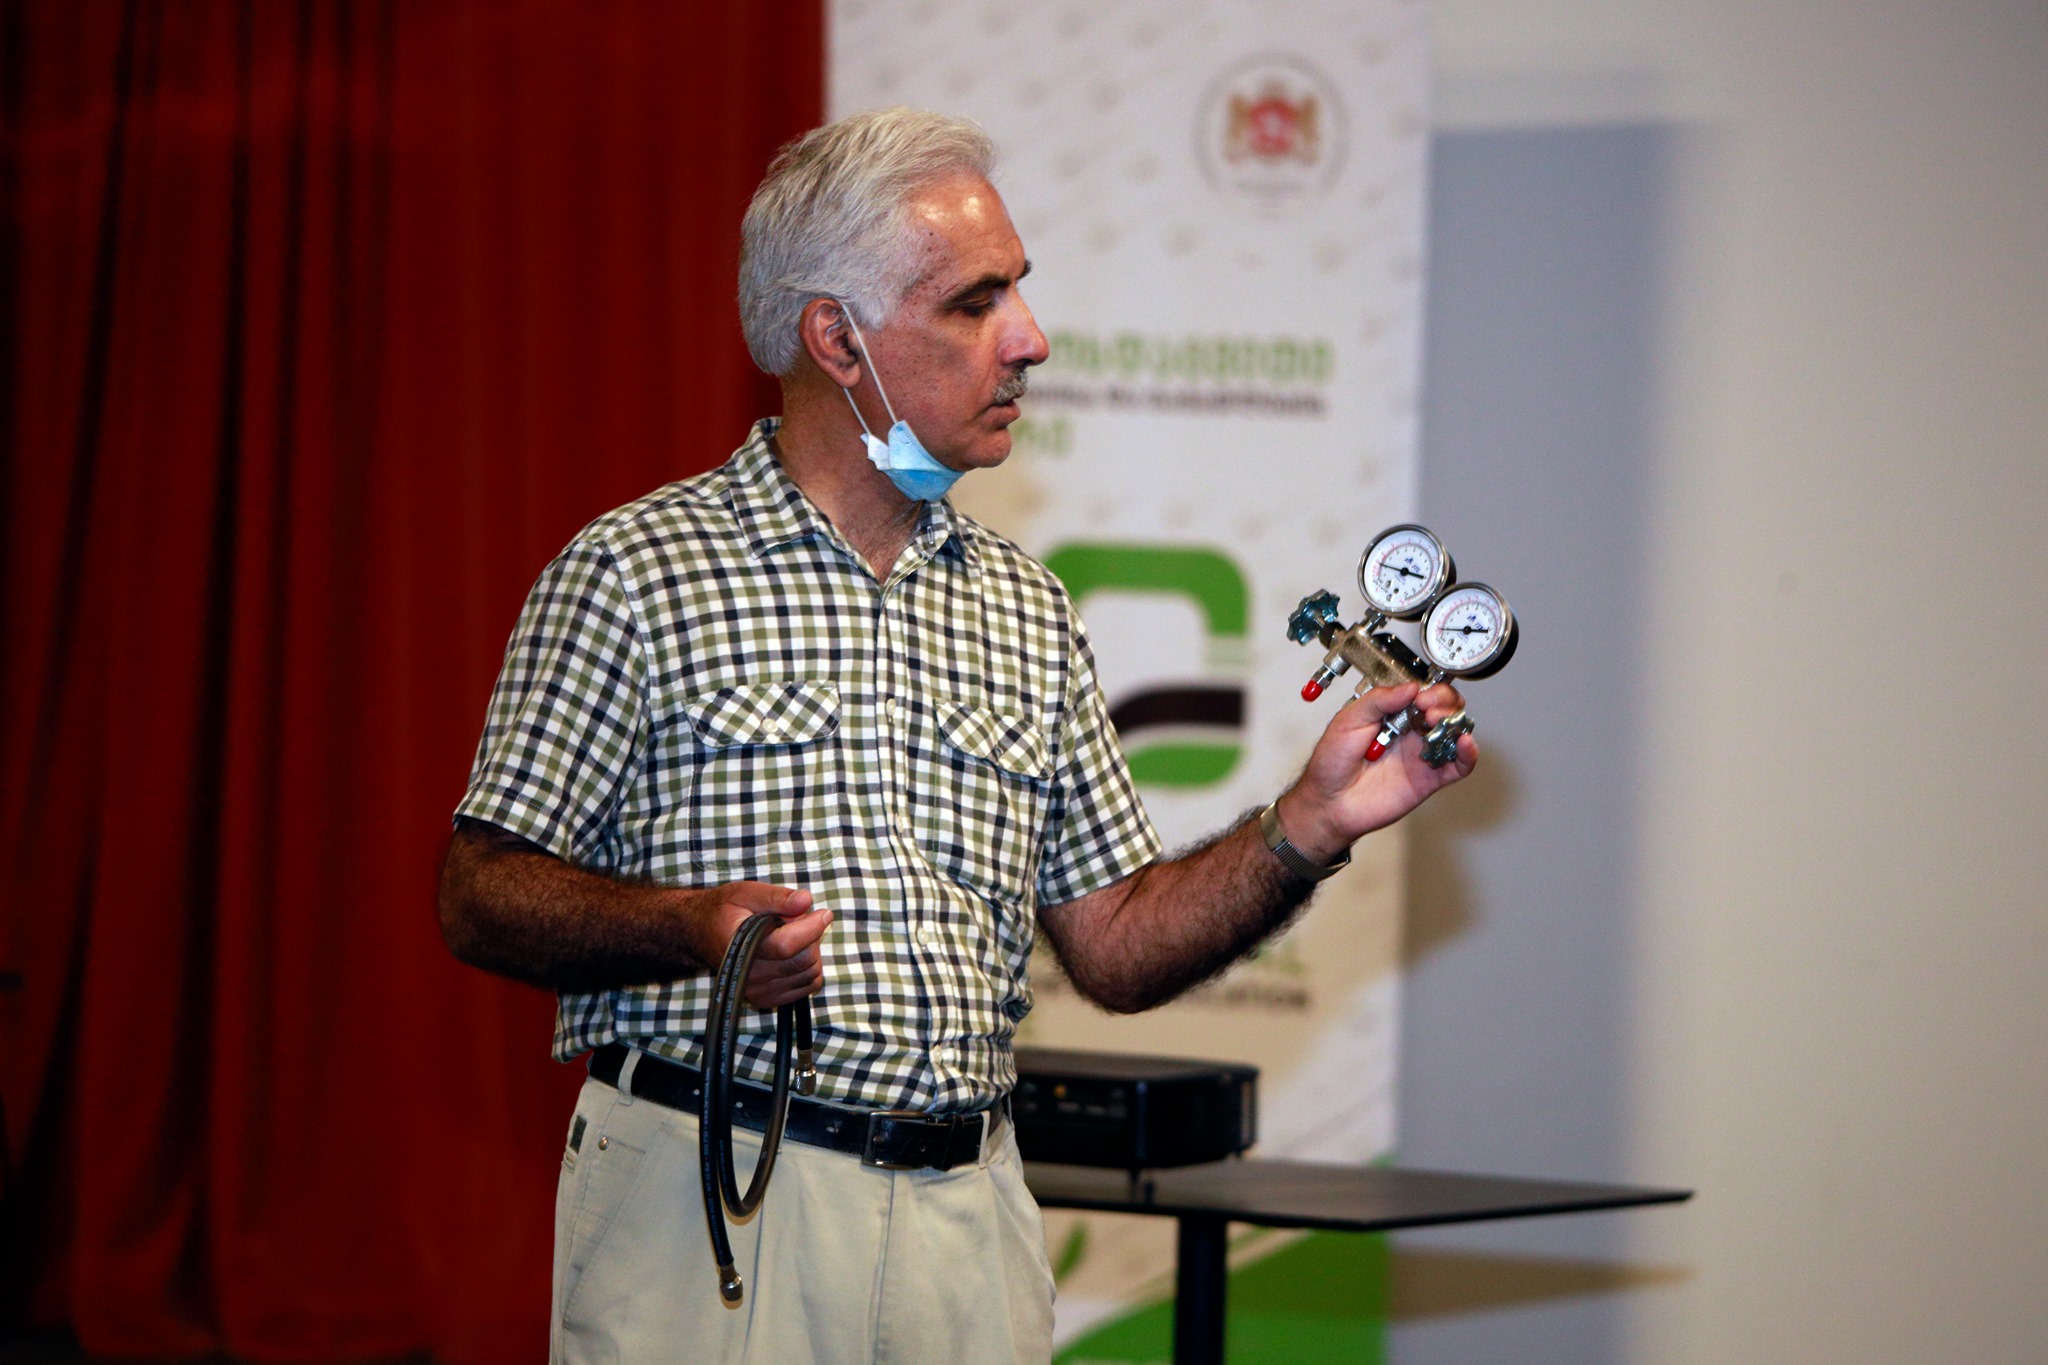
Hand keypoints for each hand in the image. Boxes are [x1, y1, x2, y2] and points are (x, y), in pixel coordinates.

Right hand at [681, 882, 832, 1009]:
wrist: (702, 933)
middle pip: (803, 960)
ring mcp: (757, 991)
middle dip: (811, 936)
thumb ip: (777, 897)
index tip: (824, 913)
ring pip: (809, 974)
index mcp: (739, 947)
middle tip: (797, 920)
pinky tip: (793, 953)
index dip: (811, 929)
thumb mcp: (747, 893)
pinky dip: (808, 968)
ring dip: (810, 951)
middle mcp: (747, 975)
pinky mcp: (766, 999)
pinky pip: (806, 986)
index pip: (786, 946)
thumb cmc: (725, 910)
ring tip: (791, 935)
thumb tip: (806, 901)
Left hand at [1274, 680, 1475, 864]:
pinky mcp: (1430, 779)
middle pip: (1445, 709)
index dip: (1429, 690)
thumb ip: (1379, 700)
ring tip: (1438, 723)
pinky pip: (1458, 766)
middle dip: (1444, 702)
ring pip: (1455, 732)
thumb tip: (1410, 687)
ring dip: (1455, 722)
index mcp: (1392, 715)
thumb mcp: (1348, 720)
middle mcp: (1411, 733)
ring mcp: (1422, 755)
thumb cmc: (1332, 763)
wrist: (1329, 802)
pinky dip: (1469, 754)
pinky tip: (1464, 744)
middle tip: (1428, 708)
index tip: (1420, 696)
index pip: (1423, 693)